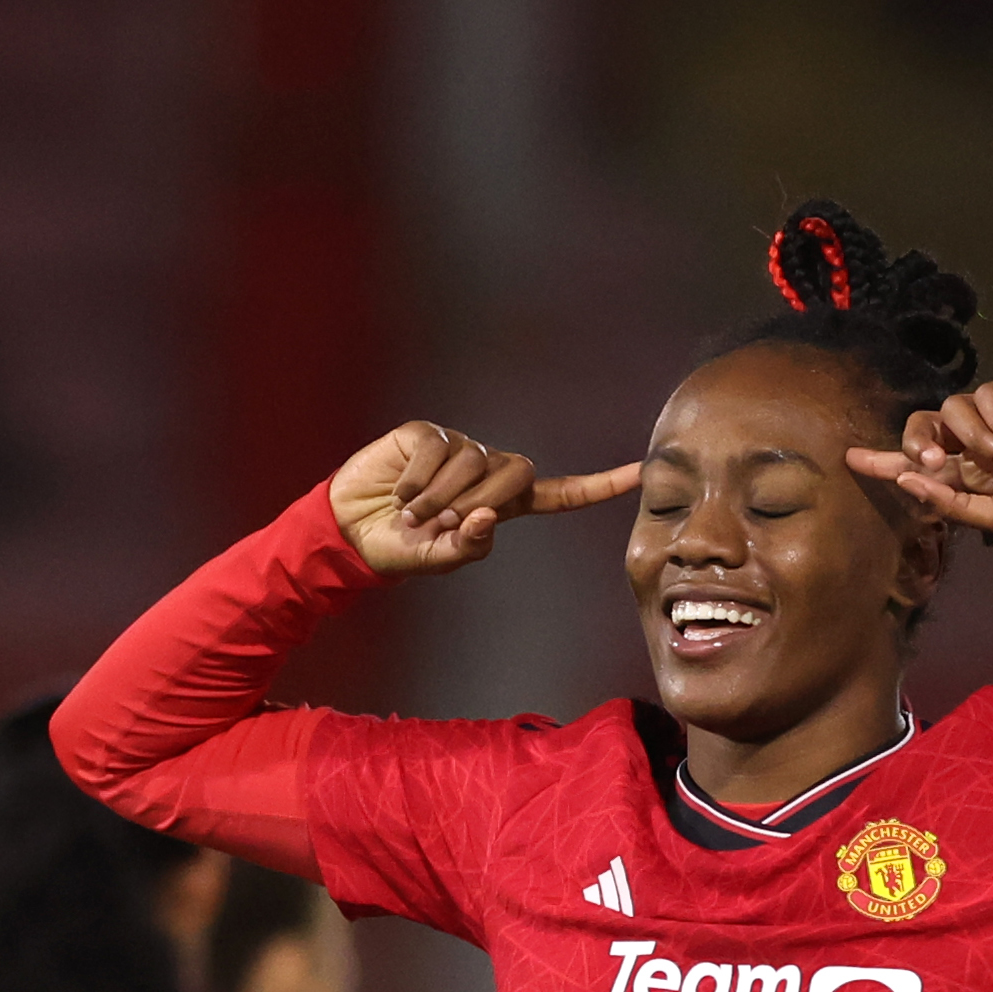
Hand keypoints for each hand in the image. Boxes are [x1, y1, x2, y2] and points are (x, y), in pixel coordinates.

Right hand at [328, 421, 638, 577]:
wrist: (350, 530)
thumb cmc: (399, 548)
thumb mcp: (437, 558)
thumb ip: (467, 545)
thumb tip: (486, 517)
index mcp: (502, 505)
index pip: (561, 494)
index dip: (600, 486)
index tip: (643, 473)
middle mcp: (487, 471)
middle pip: (517, 473)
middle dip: (481, 501)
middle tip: (442, 523)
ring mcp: (458, 447)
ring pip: (472, 462)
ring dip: (439, 497)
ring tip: (411, 514)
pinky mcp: (426, 433)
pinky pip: (437, 450)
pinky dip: (416, 480)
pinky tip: (399, 493)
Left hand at [850, 374, 992, 537]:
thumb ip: (955, 504)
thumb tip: (907, 483)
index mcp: (971, 477)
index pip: (918, 466)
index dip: (885, 460)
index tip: (850, 458)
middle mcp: (977, 444)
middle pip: (924, 428)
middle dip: (919, 443)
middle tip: (935, 461)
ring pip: (954, 411)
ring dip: (980, 441)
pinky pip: (986, 396)